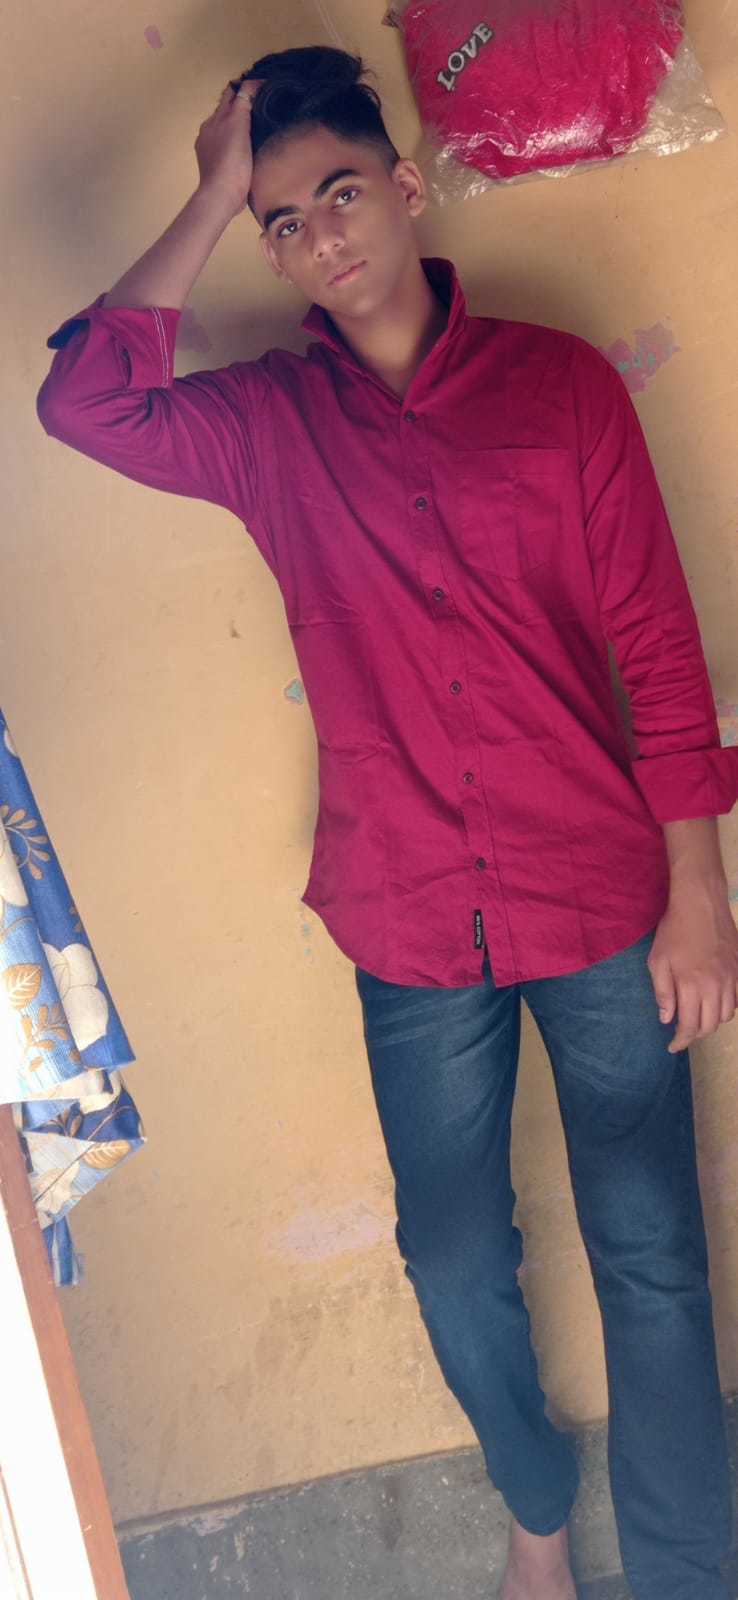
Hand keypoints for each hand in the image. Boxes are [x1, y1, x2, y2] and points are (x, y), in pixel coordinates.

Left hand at [194, 76, 262, 216]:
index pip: (231, 94)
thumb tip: (250, 85)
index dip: (245, 88)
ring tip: (255, 127)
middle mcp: (209, 130)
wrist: (222, 194)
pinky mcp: (215, 166)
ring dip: (237, 125)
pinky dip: (235, 142)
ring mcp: (209, 149)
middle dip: (240, 104)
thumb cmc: (232, 160)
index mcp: (215, 118)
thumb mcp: (238, 123)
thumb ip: (242, 102)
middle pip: (226, 110)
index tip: (262, 88)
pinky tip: (245, 149)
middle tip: (261, 104)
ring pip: (225, 129)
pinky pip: (225, 147)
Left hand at [647, 885, 737, 1052]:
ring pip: (726, 1015)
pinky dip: (726, 1007)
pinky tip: (714, 1002)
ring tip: (698, 1018)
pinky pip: (737, 999)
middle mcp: (716, 986)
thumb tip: (667, 1019)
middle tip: (683, 1032)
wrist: (701, 904)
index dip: (681, 1041)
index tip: (672, 1046)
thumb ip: (663, 993)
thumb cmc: (674, 931)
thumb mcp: (658, 961)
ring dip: (712, 1022)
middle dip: (695, 1034)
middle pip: (710, 1025)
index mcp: (692, 986)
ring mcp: (731, 978)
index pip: (690, 1026)